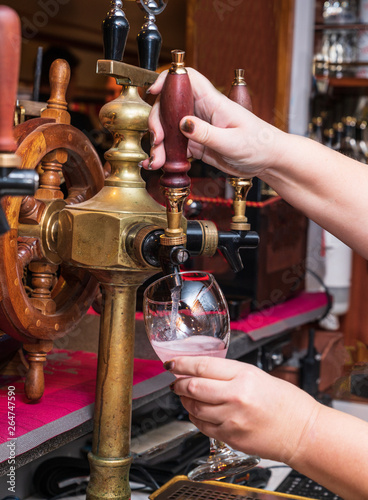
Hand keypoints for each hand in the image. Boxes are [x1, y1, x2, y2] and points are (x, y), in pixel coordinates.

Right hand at [142, 68, 285, 177]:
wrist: (267, 161)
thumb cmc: (259, 144)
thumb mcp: (233, 141)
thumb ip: (207, 134)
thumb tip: (183, 124)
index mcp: (213, 103)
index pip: (187, 79)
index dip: (168, 80)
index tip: (153, 92)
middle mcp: (202, 112)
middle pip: (170, 106)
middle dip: (157, 121)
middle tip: (157, 140)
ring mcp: (198, 128)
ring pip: (170, 129)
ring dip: (159, 143)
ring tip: (157, 160)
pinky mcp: (197, 144)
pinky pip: (176, 146)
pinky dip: (165, 154)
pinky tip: (160, 163)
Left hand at [167, 356, 319, 463]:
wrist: (302, 432)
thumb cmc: (286, 402)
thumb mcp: (257, 375)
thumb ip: (229, 373)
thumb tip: (202, 371)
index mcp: (244, 376)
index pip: (202, 366)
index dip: (182, 363)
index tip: (172, 363)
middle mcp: (236, 397)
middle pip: (193, 387)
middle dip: (178, 383)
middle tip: (175, 380)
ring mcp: (231, 419)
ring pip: (193, 407)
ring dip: (184, 400)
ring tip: (185, 395)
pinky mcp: (230, 438)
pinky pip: (202, 426)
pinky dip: (194, 417)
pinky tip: (197, 412)